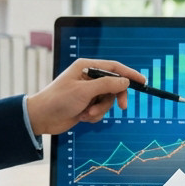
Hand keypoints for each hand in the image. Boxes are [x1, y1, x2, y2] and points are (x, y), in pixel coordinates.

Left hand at [25, 58, 145, 135]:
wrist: (42, 118)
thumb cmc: (59, 100)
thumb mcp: (84, 91)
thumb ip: (107, 85)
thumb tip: (125, 82)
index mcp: (86, 67)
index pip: (114, 67)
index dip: (129, 74)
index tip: (142, 82)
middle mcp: (88, 77)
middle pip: (114, 85)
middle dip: (116, 97)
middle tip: (123, 107)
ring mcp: (88, 92)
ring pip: (108, 100)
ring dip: (100, 110)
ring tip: (87, 113)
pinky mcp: (86, 105)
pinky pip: (100, 110)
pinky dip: (94, 116)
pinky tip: (82, 117)